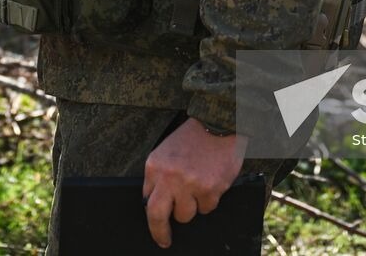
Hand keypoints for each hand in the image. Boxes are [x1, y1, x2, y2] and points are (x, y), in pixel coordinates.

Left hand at [142, 118, 246, 248]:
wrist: (218, 125)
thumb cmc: (192, 139)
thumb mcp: (166, 153)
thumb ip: (159, 177)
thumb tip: (153, 205)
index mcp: (154, 166)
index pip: (146, 201)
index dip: (152, 216)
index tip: (156, 229)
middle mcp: (169, 176)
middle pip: (157, 215)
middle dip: (160, 232)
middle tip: (164, 240)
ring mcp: (189, 184)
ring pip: (185, 215)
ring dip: (192, 207)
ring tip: (198, 186)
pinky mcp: (209, 189)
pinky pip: (206, 209)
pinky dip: (209, 200)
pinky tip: (211, 182)